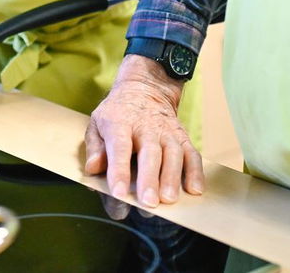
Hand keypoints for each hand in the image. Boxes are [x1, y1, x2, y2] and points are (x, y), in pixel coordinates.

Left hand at [84, 54, 203, 207]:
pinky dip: (195, 172)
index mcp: (120, 122)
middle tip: (148, 202)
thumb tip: (93, 168)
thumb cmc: (117, 113)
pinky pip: (192, 154)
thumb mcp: (97, 123)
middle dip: (150, 178)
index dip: (118, 170)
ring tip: (169, 199)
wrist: (145, 87)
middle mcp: (146, 126)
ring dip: (172, 177)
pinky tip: (195, 190)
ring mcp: (167, 131)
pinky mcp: (182, 136)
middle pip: (150, 152)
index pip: (119, 147)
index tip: (119, 192)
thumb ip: (94, 147)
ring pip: (173, 153)